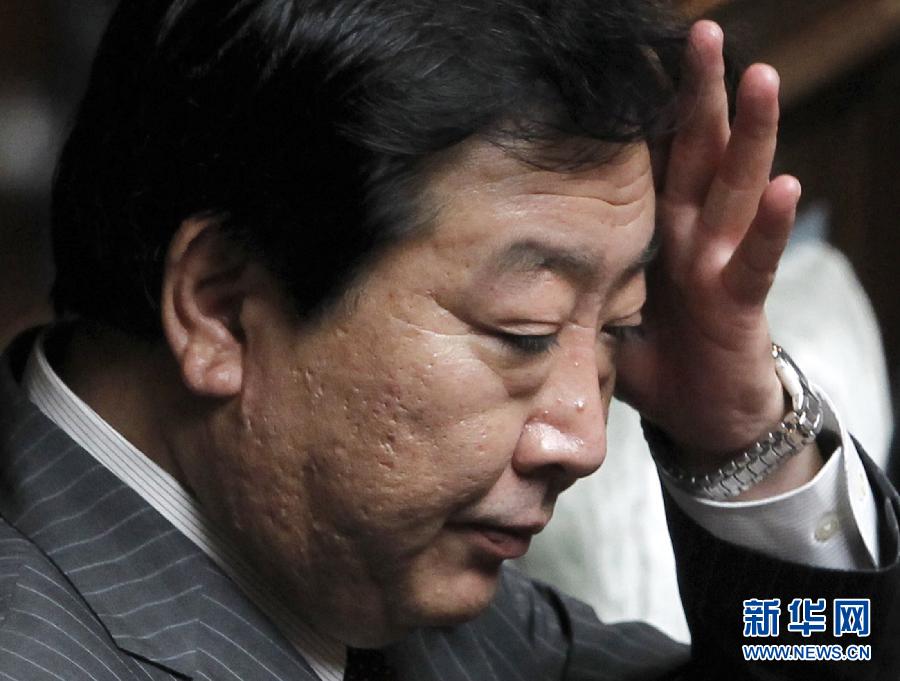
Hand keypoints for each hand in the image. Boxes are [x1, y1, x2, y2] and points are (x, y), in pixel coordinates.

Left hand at [615, 21, 818, 485]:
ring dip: (749, 133)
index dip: (644, 114)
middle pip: (697, 152)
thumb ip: (570, 285)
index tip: (631, 63)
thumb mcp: (600, 314)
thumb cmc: (652, 358)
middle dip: (698, 93)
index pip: (650, 162)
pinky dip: (771, 226)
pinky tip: (782, 184)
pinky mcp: (742, 300)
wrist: (699, 416)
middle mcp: (690, 235)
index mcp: (654, 233)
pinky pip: (757, 259)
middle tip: (698, 33)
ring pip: (735, 188)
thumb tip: (504, 272)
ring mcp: (719, 262)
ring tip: (757, 76)